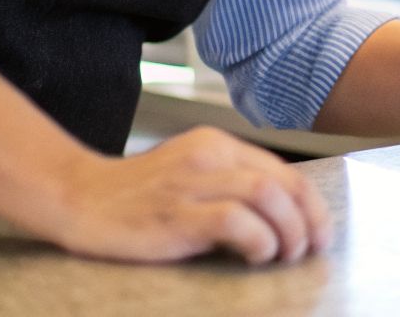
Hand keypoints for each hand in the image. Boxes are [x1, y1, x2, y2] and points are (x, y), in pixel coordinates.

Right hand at [44, 126, 330, 263]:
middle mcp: (209, 156)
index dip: (311, 204)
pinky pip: (235, 219)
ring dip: (288, 230)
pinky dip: (258, 239)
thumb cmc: (137, 196)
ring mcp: (191, 183)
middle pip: (283, 183)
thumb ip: (230, 183)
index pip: (282, 171)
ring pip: (266, 196)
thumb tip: (283, 214)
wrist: (79, 198)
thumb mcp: (191, 175)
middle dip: (309, 219)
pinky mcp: (176, 213)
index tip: (320, 232)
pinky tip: (255, 255)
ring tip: (285, 255)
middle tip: (311, 250)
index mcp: (217, 145)